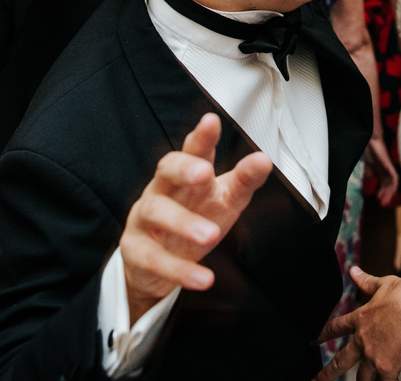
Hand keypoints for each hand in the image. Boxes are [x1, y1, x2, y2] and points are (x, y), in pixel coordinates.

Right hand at [119, 112, 272, 323]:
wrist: (158, 263)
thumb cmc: (195, 218)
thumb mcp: (224, 200)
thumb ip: (244, 180)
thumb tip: (264, 160)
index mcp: (185, 175)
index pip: (192, 150)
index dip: (201, 137)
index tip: (211, 121)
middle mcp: (161, 190)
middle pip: (165, 171)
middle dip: (183, 168)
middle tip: (204, 173)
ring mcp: (144, 219)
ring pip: (156, 212)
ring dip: (183, 223)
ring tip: (211, 235)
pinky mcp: (136, 250)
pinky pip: (154, 258)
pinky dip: (180, 270)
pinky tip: (203, 278)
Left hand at [315, 261, 400, 380]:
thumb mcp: (382, 284)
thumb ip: (366, 281)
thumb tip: (353, 270)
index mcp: (360, 319)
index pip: (334, 328)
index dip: (321, 335)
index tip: (312, 341)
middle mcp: (363, 340)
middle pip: (340, 362)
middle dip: (327, 373)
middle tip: (316, 380)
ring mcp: (374, 355)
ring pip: (361, 379)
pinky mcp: (388, 367)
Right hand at [364, 137, 399, 207]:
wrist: (372, 141)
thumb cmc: (371, 150)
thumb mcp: (369, 164)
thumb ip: (370, 171)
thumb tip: (369, 179)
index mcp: (382, 171)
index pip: (384, 184)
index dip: (382, 192)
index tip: (378, 200)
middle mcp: (387, 171)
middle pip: (389, 185)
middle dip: (386, 195)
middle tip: (382, 204)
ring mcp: (389, 168)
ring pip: (393, 184)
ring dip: (389, 193)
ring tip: (384, 201)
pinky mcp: (390, 166)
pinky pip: (394, 177)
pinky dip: (393, 185)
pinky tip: (388, 191)